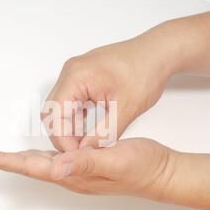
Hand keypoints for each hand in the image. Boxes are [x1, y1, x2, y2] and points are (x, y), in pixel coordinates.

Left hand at [0, 138, 174, 197]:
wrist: (161, 172)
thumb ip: (86, 163)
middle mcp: (73, 175)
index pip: (32, 167)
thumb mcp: (115, 160)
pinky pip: (57, 159)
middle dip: (6, 162)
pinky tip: (41, 151)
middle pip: (31, 168)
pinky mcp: (87, 163)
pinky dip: (42, 154)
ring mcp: (79, 171)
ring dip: (20, 160)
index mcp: (75, 173)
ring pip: (42, 165)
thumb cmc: (142, 167)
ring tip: (2, 155)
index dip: (5, 161)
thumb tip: (56, 167)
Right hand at [43, 21, 190, 150]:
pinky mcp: (82, 78)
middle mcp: (71, 72)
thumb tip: (86, 152)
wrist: (157, 53)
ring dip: (69, 127)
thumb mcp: (126, 109)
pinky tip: (88, 130)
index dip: (62, 140)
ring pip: (60, 108)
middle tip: (80, 153)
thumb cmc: (146, 72)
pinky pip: (70, 101)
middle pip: (52, 112)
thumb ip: (104, 134)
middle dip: (63, 135)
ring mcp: (75, 73)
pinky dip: (75, 118)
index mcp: (77, 76)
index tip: (75, 156)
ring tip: (86, 144)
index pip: (55, 115)